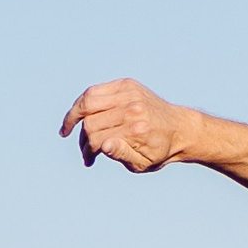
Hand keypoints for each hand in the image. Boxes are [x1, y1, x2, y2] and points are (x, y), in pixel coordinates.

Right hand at [59, 78, 195, 171]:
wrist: (180, 128)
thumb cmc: (159, 150)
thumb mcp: (143, 163)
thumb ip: (121, 155)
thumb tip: (102, 146)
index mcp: (136, 130)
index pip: (97, 139)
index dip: (88, 151)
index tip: (89, 160)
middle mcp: (132, 109)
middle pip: (90, 121)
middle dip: (82, 137)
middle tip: (82, 147)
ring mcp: (129, 93)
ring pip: (88, 99)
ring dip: (74, 114)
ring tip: (67, 126)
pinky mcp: (127, 84)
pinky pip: (96, 90)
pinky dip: (84, 101)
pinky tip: (79, 111)